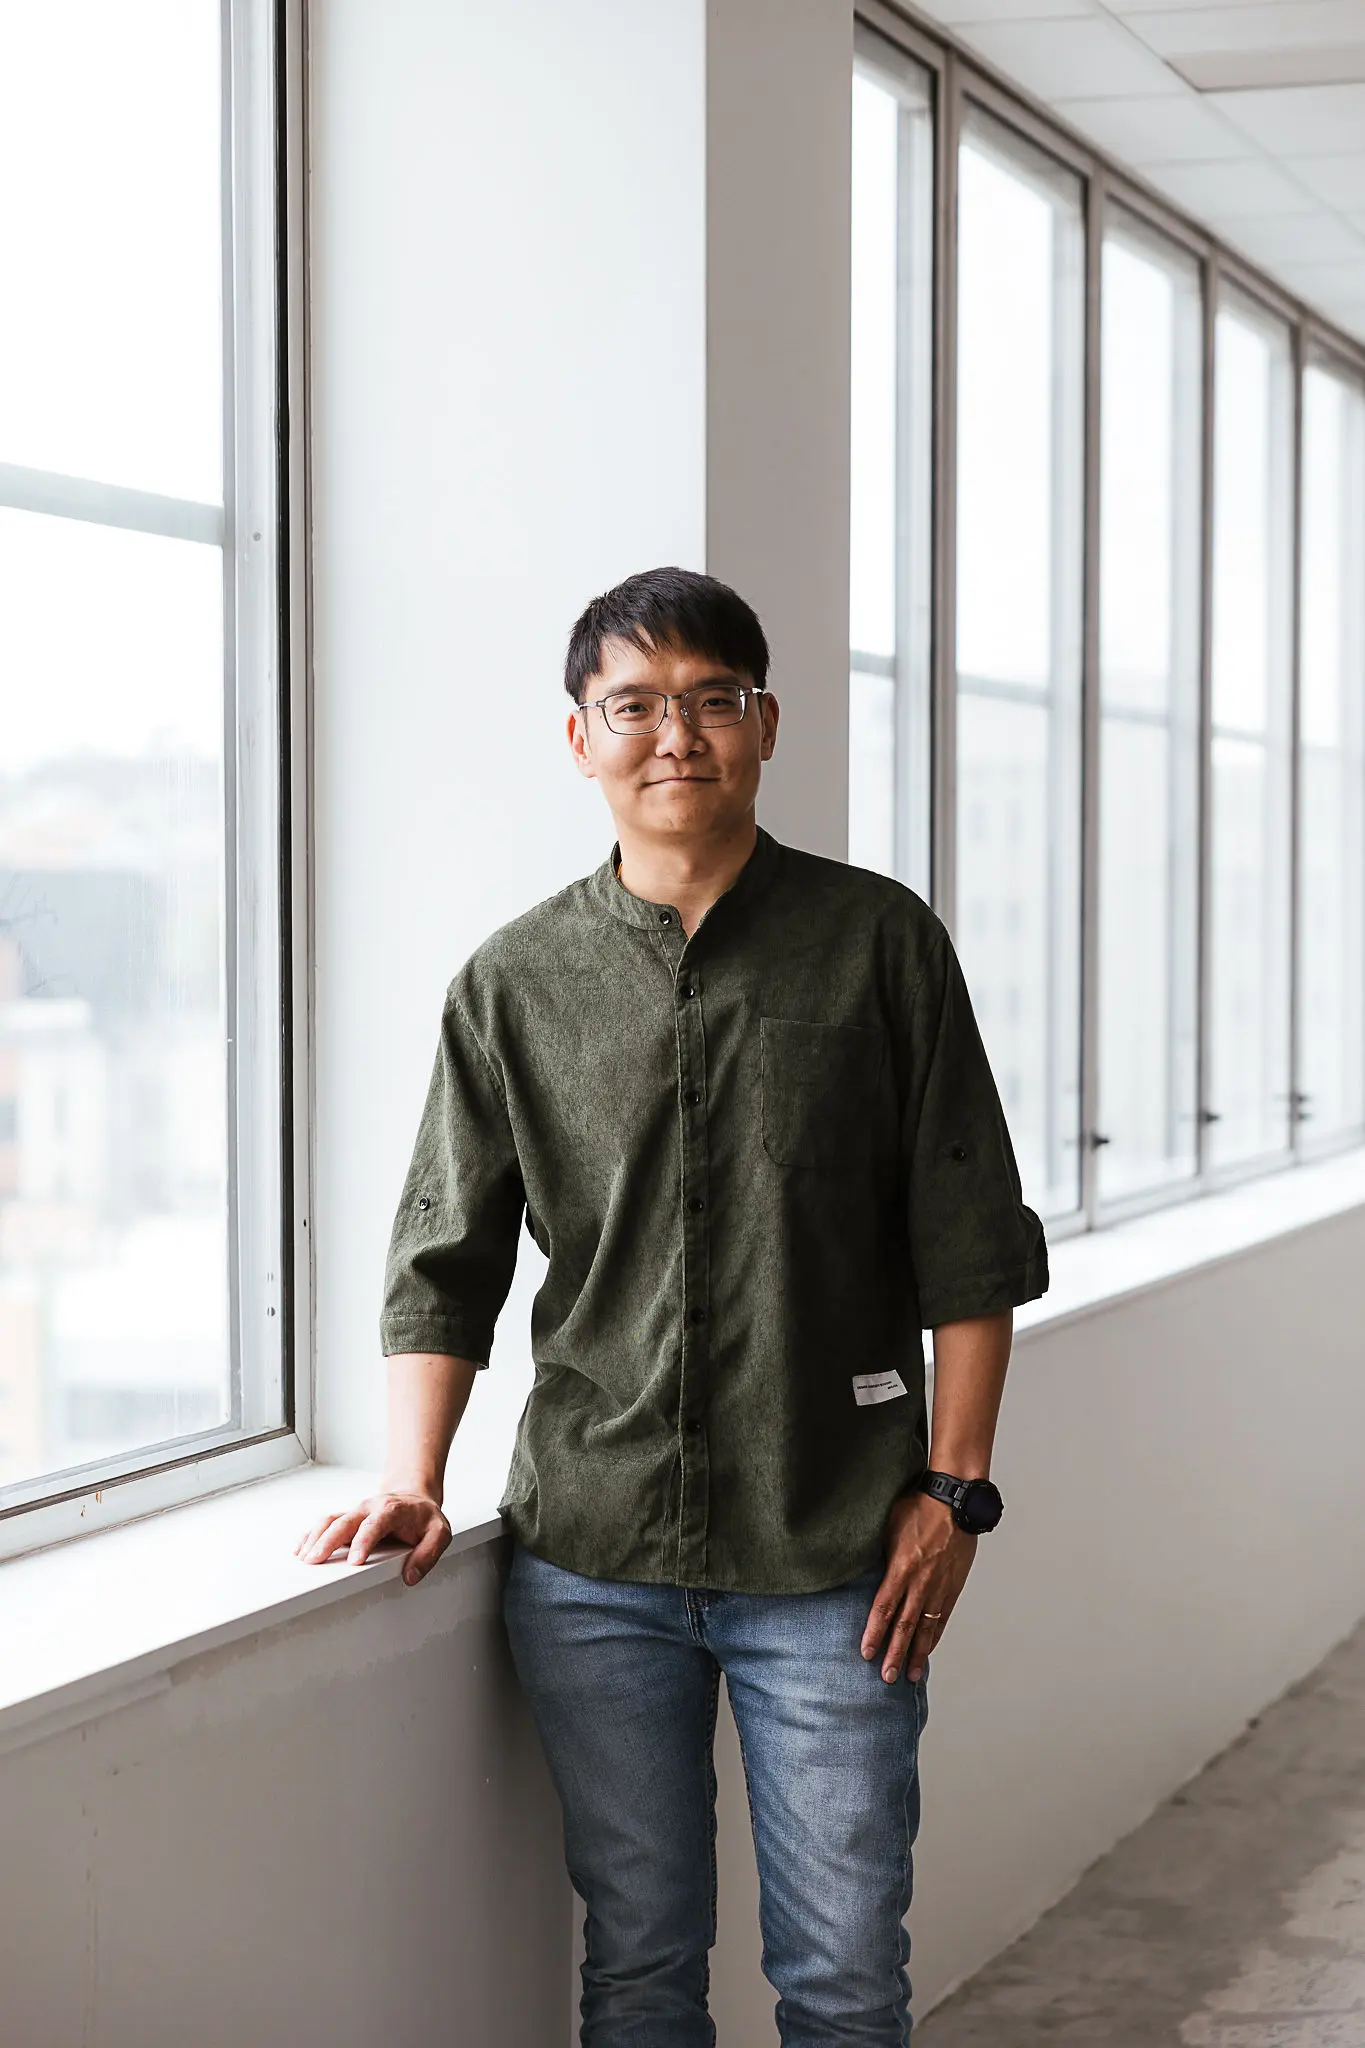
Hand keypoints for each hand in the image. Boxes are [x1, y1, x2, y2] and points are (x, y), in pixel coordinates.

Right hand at [294, 1487, 451, 1586]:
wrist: (414, 1497)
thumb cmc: (424, 1518)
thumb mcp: (439, 1533)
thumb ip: (428, 1554)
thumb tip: (411, 1575)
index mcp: (392, 1510)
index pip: (375, 1524)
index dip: (363, 1542)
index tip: (354, 1561)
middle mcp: (369, 1509)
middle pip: (345, 1521)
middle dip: (328, 1541)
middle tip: (315, 1561)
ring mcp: (356, 1513)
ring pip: (330, 1520)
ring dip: (315, 1538)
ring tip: (304, 1558)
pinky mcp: (347, 1519)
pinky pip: (325, 1523)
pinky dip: (310, 1534)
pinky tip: (300, 1548)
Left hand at [861, 1489, 976, 1683]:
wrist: (955, 1502)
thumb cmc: (918, 1507)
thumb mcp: (888, 1526)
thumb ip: (879, 1554)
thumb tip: (865, 1571)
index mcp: (901, 1568)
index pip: (884, 1608)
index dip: (874, 1632)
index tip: (866, 1653)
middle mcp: (921, 1583)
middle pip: (904, 1626)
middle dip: (894, 1653)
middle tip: (886, 1677)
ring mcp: (939, 1587)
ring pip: (925, 1628)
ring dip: (916, 1653)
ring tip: (909, 1675)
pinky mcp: (953, 1587)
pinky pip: (942, 1617)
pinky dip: (933, 1637)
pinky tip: (926, 1650)